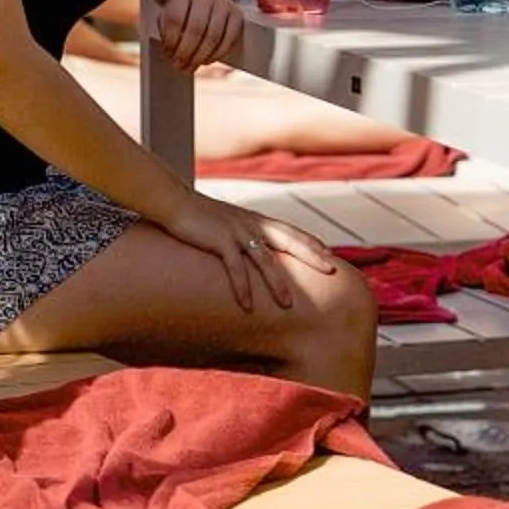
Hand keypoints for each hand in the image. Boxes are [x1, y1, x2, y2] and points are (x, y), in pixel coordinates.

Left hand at [150, 0, 244, 71]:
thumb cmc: (184, 8)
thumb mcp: (169, 12)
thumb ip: (166, 29)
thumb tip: (171, 53)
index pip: (176, 18)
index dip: (170, 40)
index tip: (167, 53)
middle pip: (196, 28)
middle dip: (185, 52)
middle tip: (178, 65)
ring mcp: (224, 4)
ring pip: (213, 36)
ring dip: (200, 57)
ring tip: (190, 67)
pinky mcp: (237, 14)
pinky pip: (229, 39)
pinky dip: (217, 54)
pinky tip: (206, 61)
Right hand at [161, 191, 339, 309]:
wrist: (175, 203)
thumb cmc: (202, 217)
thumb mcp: (231, 225)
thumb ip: (246, 235)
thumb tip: (256, 250)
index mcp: (258, 221)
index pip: (293, 231)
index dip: (313, 243)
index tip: (331, 256)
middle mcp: (253, 224)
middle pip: (290, 240)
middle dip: (312, 256)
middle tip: (332, 270)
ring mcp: (238, 232)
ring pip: (265, 259)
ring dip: (277, 283)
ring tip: (288, 305)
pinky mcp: (220, 240)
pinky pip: (235, 267)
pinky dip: (242, 287)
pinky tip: (247, 305)